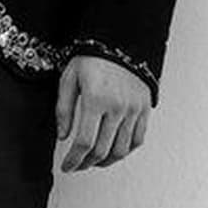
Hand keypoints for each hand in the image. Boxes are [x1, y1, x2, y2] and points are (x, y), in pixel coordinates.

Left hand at [55, 55, 150, 171]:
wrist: (121, 41)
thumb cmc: (92, 57)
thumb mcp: (69, 78)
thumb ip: (64, 109)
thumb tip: (63, 136)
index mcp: (95, 99)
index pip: (84, 142)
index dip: (73, 160)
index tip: (67, 166)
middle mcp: (117, 107)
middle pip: (102, 150)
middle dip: (86, 164)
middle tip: (77, 166)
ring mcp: (134, 109)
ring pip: (121, 149)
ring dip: (106, 161)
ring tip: (94, 161)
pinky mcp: (144, 108)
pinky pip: (138, 139)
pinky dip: (126, 151)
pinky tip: (114, 151)